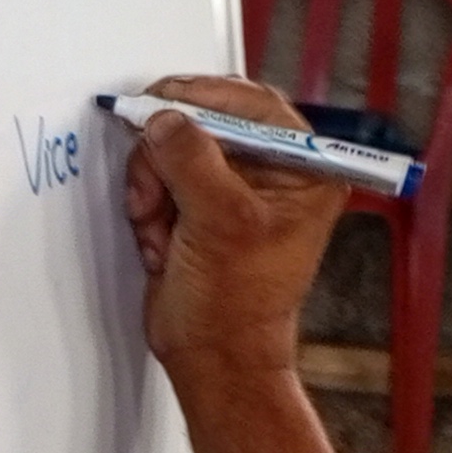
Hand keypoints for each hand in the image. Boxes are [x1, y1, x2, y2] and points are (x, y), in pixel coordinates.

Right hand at [118, 73, 347, 383]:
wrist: (212, 356)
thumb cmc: (238, 306)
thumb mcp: (221, 224)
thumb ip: (193, 162)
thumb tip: (164, 120)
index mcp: (303, 170)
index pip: (253, 105)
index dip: (204, 96)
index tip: (163, 100)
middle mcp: (271, 172)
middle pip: (205, 121)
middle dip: (169, 155)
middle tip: (155, 186)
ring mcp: (231, 188)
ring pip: (173, 149)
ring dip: (153, 186)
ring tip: (161, 228)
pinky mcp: (197, 205)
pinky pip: (158, 178)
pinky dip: (148, 205)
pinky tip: (160, 241)